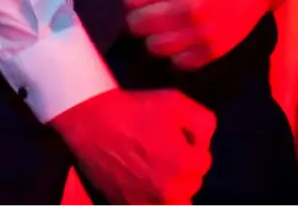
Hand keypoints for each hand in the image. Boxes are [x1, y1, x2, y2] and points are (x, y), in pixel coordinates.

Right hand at [51, 88, 215, 206]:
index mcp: (184, 166)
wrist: (92, 123)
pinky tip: (147, 183)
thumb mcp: (176, 101)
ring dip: (174, 189)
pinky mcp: (128, 206)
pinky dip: (154, 199)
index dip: (192, 145)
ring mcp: (148, 203)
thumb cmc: (134, 109)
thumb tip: (205, 142)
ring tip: (160, 171)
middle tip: (166, 150)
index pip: (204, 161)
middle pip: (192, 183)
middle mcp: (169, 191)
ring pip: (176, 202)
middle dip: (184, 168)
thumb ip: (204, 122)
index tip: (177, 136)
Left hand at [123, 0, 270, 70]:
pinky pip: (178, 62)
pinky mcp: (212, 52)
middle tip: (151, 11)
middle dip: (139, 16)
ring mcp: (199, 33)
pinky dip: (176, 53)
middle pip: (135, 25)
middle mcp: (185, 8)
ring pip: (153, 47)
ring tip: (165, 27)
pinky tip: (182, 38)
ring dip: (155, 36)